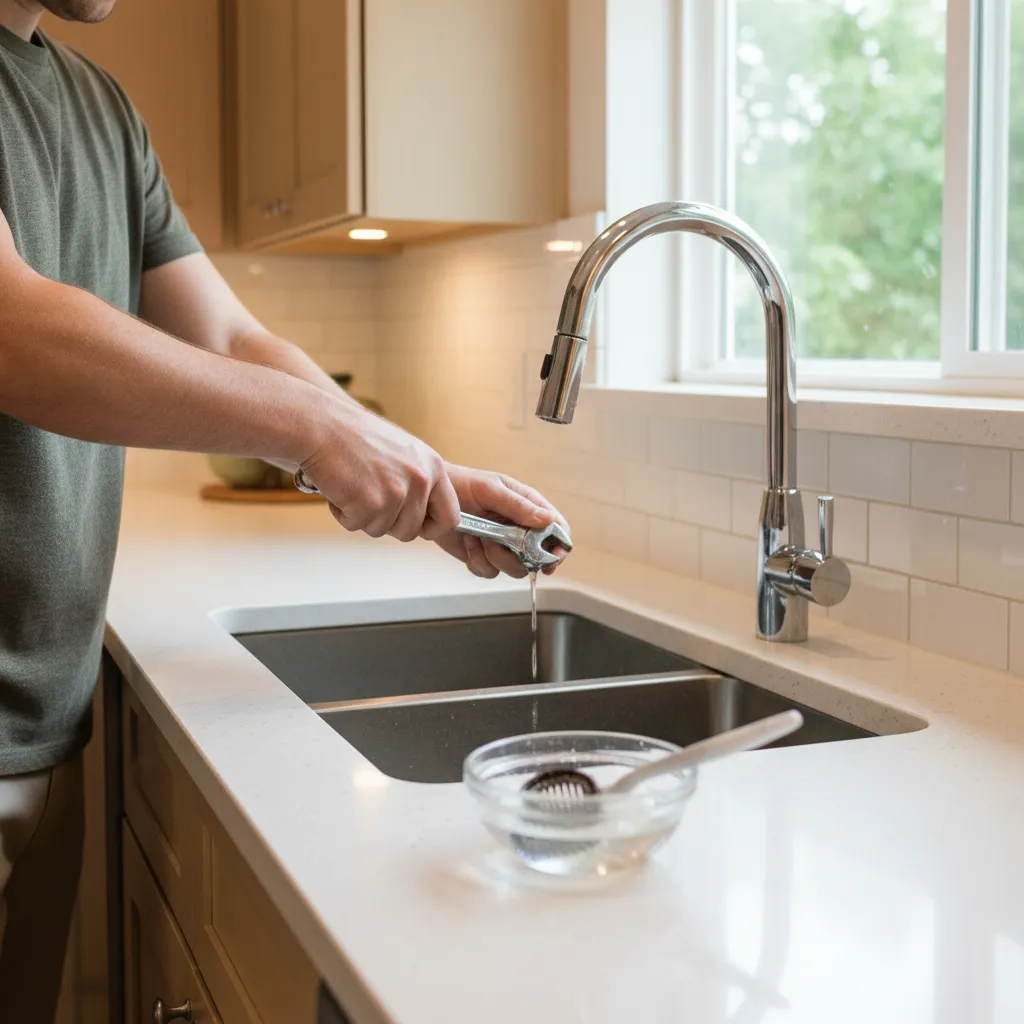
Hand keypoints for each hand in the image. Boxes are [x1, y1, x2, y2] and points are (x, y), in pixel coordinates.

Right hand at [298, 403, 459, 540]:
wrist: (321, 425)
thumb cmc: (354, 436)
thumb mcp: (403, 453)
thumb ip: (417, 483)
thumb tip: (421, 515)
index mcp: (433, 467)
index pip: (450, 516)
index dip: (432, 528)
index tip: (418, 528)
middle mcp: (420, 480)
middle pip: (411, 530)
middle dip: (387, 523)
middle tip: (368, 498)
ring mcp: (397, 493)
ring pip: (381, 530)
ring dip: (362, 516)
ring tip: (352, 485)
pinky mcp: (371, 504)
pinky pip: (356, 526)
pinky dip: (342, 513)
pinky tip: (339, 486)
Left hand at [432, 464, 569, 578]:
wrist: (430, 498)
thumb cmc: (462, 485)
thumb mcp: (492, 489)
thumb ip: (519, 506)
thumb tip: (547, 520)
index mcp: (528, 507)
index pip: (557, 529)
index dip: (560, 546)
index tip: (554, 558)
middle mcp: (519, 529)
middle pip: (539, 557)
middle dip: (524, 557)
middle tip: (507, 546)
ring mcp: (502, 545)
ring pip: (515, 568)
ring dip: (496, 557)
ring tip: (481, 537)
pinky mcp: (483, 557)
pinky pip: (490, 571)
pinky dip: (478, 560)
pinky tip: (469, 542)